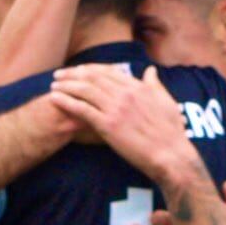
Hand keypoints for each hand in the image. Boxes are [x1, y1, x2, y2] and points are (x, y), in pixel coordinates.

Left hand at [50, 65, 198, 186]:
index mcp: (138, 87)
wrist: (171, 155)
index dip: (90, 69)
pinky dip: (66, 101)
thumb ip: (155, 84)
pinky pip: (82, 109)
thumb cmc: (171, 133)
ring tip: (54, 85)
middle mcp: (125, 94)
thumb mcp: (167, 102)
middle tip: (59, 75)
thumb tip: (150, 71)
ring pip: (85, 90)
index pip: (109, 71)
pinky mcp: (108, 125)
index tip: (79, 69)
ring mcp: (116, 109)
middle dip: (73, 74)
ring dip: (66, 85)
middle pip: (93, 77)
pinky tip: (55, 99)